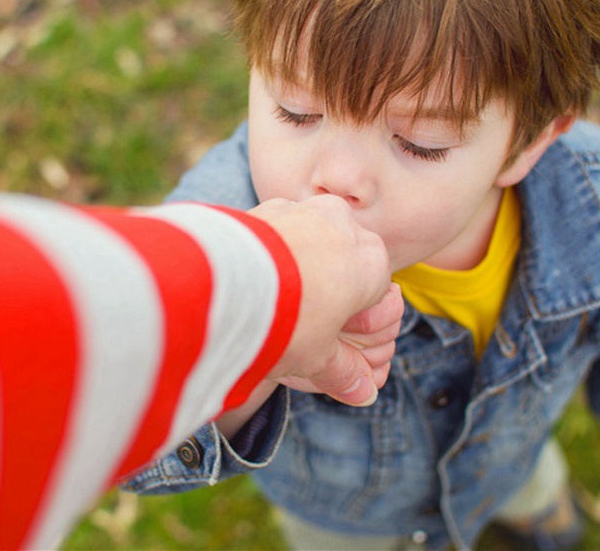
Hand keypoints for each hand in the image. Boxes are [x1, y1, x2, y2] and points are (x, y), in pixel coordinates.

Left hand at [250, 195, 402, 405]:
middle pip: (343, 260)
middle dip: (327, 288)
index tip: (329, 338)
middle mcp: (344, 225)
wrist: (224, 286)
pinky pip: (278, 229)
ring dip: (297, 266)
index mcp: (372, 261)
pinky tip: (253, 278)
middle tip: (297, 320)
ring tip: (272, 300)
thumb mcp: (318, 357)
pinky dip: (270, 250)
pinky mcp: (268, 205)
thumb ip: (345, 372)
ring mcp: (305, 210)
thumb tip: (363, 393)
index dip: (354, 320)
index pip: (375, 291)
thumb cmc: (285, 322)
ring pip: (310, 240)